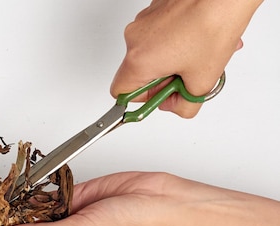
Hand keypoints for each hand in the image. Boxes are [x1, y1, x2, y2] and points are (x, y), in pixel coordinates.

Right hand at [111, 0, 261, 117]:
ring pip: (153, 52)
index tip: (157, 99)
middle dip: (164, 78)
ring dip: (174, 59)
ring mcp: (144, 21)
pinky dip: (178, 40)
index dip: (142, 99)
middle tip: (187, 76)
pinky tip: (199, 38)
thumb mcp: (203, 81)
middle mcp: (135, 39)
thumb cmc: (213, 24)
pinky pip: (160, 34)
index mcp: (139, 61)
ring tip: (199, 54)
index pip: (121, 93)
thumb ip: (184, 106)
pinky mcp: (156, 9)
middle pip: (139, 72)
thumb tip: (176, 105)